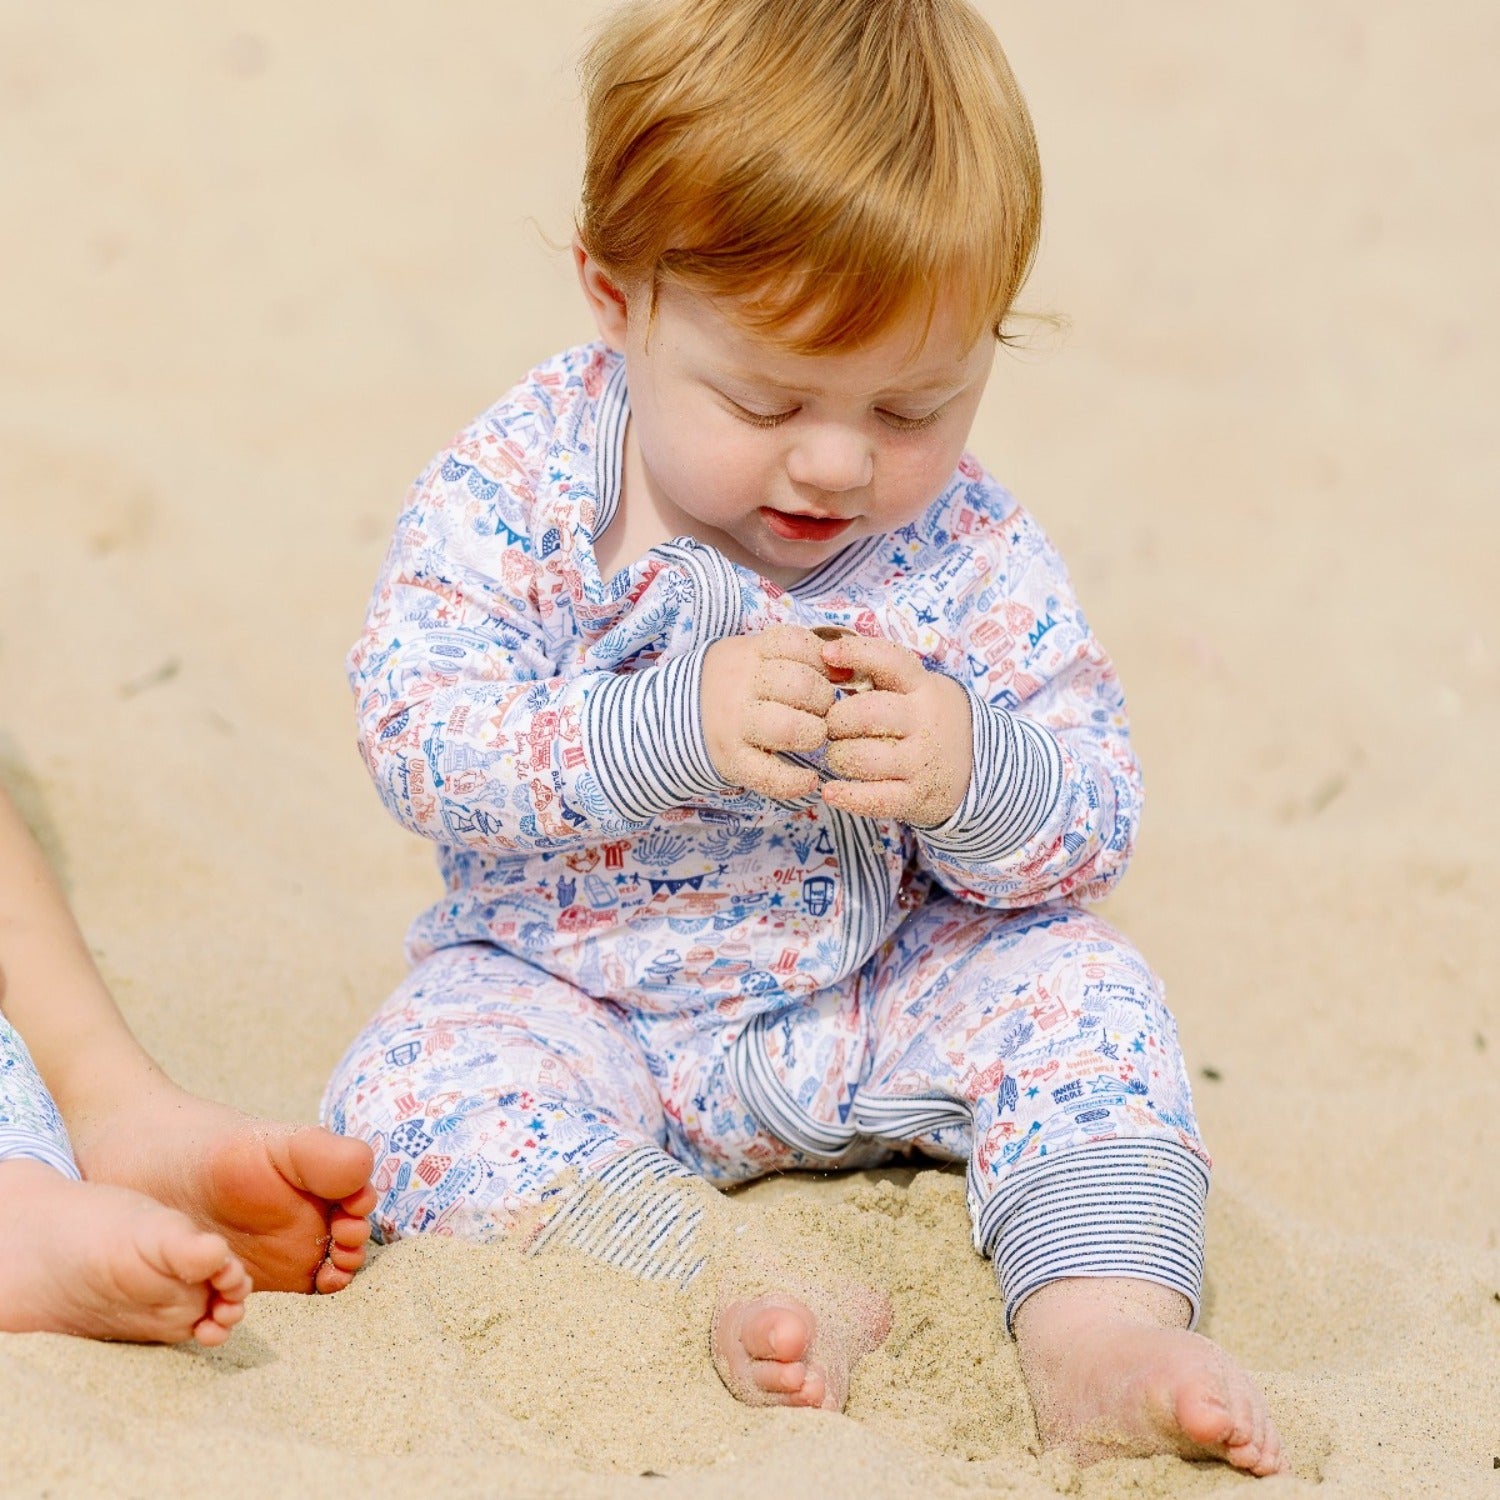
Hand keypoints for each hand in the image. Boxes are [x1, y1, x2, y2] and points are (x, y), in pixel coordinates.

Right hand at [701, 626, 836, 799]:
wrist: (674, 714)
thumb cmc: (736, 684)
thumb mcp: (757, 656)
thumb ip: (800, 655)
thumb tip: (847, 670)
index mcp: (750, 653)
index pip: (796, 643)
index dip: (819, 660)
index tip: (821, 674)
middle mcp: (740, 685)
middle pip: (801, 685)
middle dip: (824, 700)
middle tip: (820, 710)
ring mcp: (734, 724)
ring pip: (790, 728)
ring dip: (813, 734)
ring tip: (812, 735)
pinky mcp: (731, 760)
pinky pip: (769, 775)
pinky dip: (795, 782)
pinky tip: (807, 780)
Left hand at [817, 634, 972, 825]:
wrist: (978, 764)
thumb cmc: (927, 718)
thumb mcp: (916, 687)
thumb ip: (878, 673)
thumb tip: (827, 655)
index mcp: (922, 687)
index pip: (890, 661)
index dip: (856, 653)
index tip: (826, 653)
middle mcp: (925, 721)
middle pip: (865, 714)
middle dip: (836, 721)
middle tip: (833, 727)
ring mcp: (923, 761)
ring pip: (862, 757)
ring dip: (838, 757)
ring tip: (839, 756)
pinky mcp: (918, 797)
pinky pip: (875, 799)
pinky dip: (848, 797)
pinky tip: (831, 792)